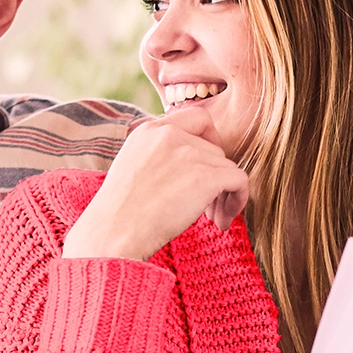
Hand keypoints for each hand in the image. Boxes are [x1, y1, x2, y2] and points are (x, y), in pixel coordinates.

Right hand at [62, 108, 248, 260]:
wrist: (113, 233)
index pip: (197, 118)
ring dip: (223, 194)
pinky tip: (222, 222)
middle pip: (214, 148)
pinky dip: (238, 200)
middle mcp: (170, 135)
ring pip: (227, 167)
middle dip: (213, 176)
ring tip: (210, 219)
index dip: (208, 142)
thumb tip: (189, 168)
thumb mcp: (131, 168)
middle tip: (204, 207)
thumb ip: (157, 156)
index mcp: (149, 130)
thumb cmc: (119, 214)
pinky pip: (240, 180)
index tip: (203, 168)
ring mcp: (189, 153)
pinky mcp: (206, 176)